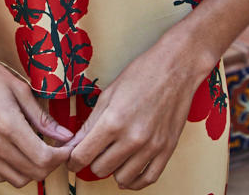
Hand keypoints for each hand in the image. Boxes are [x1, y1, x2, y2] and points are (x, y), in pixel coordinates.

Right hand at [0, 46, 73, 187]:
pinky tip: (18, 151)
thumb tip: (64, 134)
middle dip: (51, 163)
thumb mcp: (18, 88)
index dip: (62, 156)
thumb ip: (42, 116)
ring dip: (33, 170)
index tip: (68, 145)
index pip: (43, 159)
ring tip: (38, 149)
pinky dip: (14, 170)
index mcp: (8, 126)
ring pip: (17, 180)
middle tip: (57, 146)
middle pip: (33, 174)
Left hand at [66, 40, 207, 188]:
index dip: (73, 159)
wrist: (175, 68)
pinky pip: (147, 179)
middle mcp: (132, 138)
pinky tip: (128, 172)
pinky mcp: (167, 150)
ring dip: (114, 169)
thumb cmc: (141, 74)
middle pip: (100, 169)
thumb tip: (72, 144)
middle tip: (95, 149)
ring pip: (122, 178)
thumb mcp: (108, 94)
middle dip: (93, 161)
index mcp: (113, 121)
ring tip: (113, 155)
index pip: (83, 156)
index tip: (72, 158)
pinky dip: (135, 181)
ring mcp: (151, 147)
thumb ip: (90, 123)